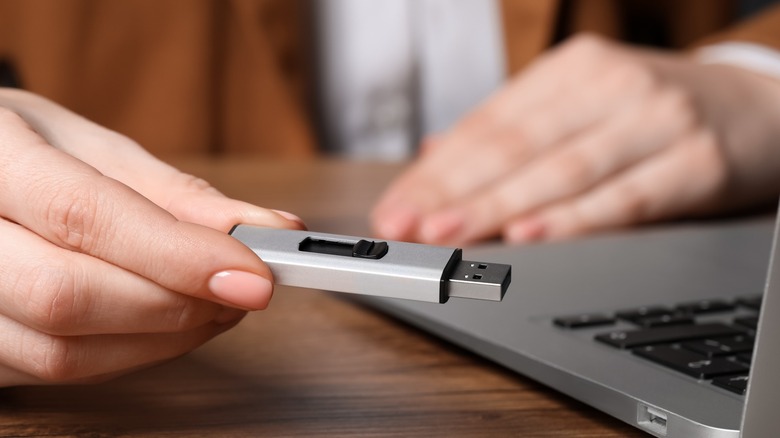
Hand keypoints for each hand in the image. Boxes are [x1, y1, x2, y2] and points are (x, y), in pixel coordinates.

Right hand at [0, 89, 303, 385]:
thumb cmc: (20, 151)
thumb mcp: (90, 148)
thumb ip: (175, 193)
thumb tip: (265, 227)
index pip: (84, 216)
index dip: (178, 254)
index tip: (255, 273)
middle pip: (67, 297)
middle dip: (177, 302)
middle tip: (244, 288)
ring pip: (62, 353)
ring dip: (164, 337)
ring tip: (215, 304)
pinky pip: (57, 373)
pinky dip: (132, 352)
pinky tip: (167, 324)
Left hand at [372, 34, 779, 244]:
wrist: (763, 107)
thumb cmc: (658, 111)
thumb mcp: (584, 103)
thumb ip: (513, 128)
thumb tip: (436, 153)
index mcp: (571, 70)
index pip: (487, 124)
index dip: (436, 169)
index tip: (396, 204)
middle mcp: (608, 86)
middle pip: (514, 146)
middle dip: (451, 190)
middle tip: (405, 225)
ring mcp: (654, 119)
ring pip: (560, 171)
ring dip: (497, 206)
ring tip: (448, 233)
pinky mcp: (695, 160)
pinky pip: (624, 196)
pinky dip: (574, 219)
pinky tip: (529, 236)